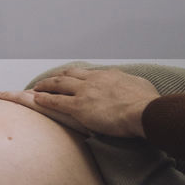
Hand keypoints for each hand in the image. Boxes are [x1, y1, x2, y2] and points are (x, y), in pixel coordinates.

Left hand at [0, 67, 158, 138]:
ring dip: (45, 85)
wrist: (145, 111)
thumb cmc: (148, 103)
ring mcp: (85, 92)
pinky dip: (44, 99)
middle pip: (69, 75)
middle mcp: (94, 80)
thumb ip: (133, 85)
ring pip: (59, 84)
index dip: (77, 76)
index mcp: (109, 75)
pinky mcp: (79, 106)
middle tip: (47, 80)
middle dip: (56, 77)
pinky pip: (56, 101)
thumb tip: (134, 86)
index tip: (71, 78)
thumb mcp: (142, 86)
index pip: (89, 74)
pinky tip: (35, 98)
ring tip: (35, 87)